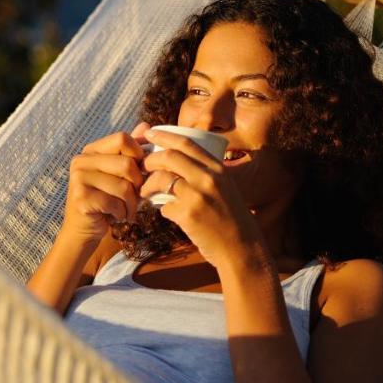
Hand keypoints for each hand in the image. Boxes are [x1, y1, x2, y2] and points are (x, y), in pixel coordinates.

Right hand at [58, 122, 148, 246]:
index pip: (123, 138)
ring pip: (124, 186)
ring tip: (126, 210)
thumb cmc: (107, 200)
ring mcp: (78, 179)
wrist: (84, 230)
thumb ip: (131, 150)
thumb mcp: (119, 174)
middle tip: (135, 197)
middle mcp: (81, 161)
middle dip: (138, 185)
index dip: (138, 154)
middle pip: (127, 164)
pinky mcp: (80, 197)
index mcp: (91, 151)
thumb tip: (146, 125)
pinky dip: (121, 213)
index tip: (140, 172)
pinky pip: (115, 202)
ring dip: (131, 204)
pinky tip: (115, 217)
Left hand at [140, 127, 264, 271]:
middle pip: (169, 157)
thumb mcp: (224, 188)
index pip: (186, 144)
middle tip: (141, 166)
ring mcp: (197, 196)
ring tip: (144, 191)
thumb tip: (176, 163)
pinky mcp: (188, 215)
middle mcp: (208, 178)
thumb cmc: (231, 218)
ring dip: (147, 185)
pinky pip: (164, 206)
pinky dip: (161, 209)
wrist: (241, 249)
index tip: (149, 133)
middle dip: (149, 159)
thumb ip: (205, 174)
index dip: (164, 136)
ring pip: (161, 180)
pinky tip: (166, 213)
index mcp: (218, 169)